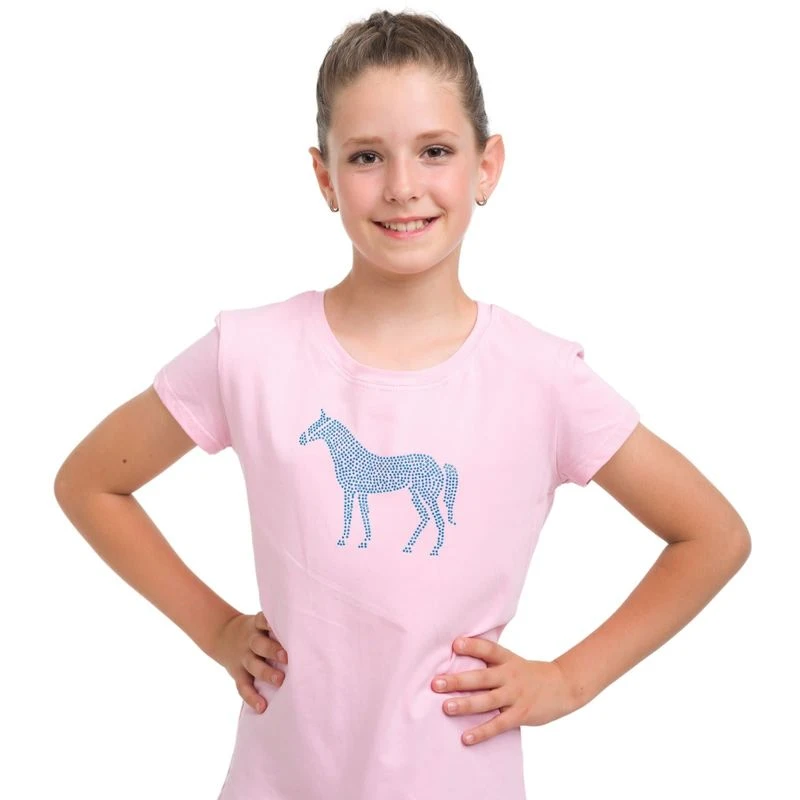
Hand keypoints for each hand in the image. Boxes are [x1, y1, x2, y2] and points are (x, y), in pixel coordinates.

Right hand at [211, 611, 287, 713]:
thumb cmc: (256, 631)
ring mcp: (242, 657)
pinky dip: (251, 697)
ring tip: (280, 680)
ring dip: (266, 673)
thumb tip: (310, 632)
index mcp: (257, 625)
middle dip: (272, 650)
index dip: (271, 624)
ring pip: (252, 665)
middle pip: (258, 644)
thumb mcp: (261, 622)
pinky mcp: (237, 673)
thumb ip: (278, 628)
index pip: (263, 621)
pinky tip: (262, 707)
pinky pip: (242, 686)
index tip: (286, 628)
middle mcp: (249, 640)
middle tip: (287, 657)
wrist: (223, 635)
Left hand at [431, 636, 577, 745]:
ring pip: (487, 701)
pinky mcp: (520, 714)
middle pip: (482, 677)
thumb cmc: (528, 673)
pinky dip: (482, 732)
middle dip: (458, 680)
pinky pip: (498, 725)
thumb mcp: (512, 660)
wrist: (563, 686)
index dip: (472, 646)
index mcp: (507, 659)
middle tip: (436, 683)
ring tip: (446, 708)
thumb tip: (456, 655)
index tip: (454, 644)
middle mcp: (509, 675)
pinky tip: (466, 738)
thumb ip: (490, 661)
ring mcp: (515, 696)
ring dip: (466, 705)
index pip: (488, 649)